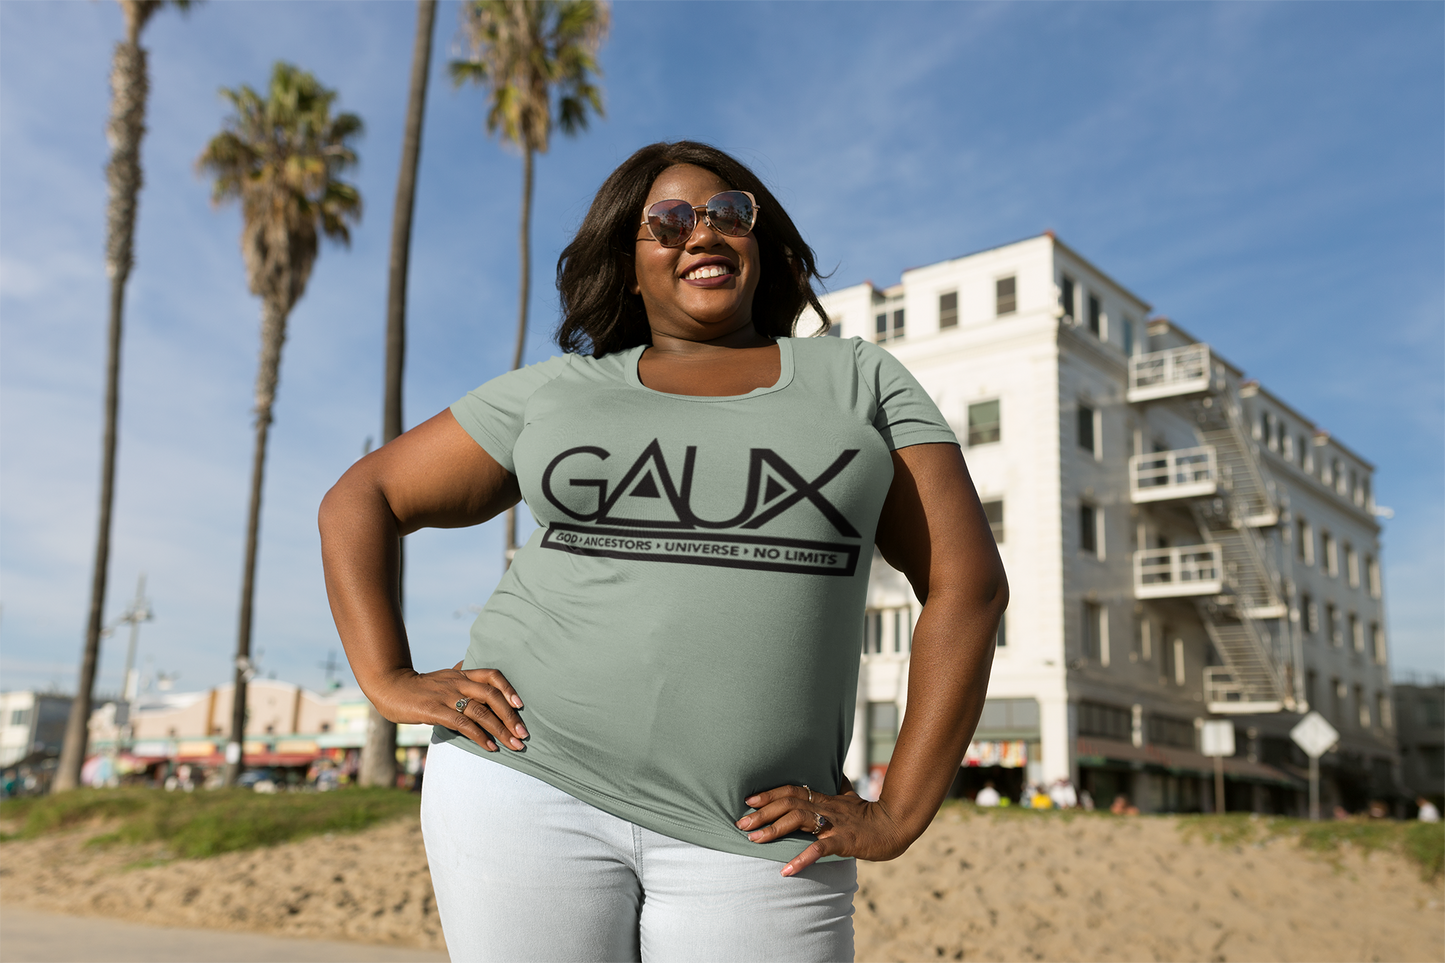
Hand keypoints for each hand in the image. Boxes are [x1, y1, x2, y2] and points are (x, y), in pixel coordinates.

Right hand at [369, 661, 526, 752]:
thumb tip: (471, 671)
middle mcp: (458, 682)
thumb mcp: (442, 677)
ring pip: (481, 712)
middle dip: (511, 716)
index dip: (509, 689)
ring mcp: (446, 696)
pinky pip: (463, 724)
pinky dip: (479, 736)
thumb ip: (460, 677)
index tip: (521, 706)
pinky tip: (490, 747)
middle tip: (523, 734)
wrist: (389, 686)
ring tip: (513, 745)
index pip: (493, 675)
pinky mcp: (435, 710)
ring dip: (500, 730)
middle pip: (492, 695)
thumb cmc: (418, 686)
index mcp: (461, 674)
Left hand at [735, 781, 910, 876]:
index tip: (749, 800)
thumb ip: (840, 788)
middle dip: (763, 812)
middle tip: (741, 823)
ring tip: (754, 840)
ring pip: (799, 820)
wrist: (896, 825)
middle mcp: (826, 808)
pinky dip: (801, 858)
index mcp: (826, 799)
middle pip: (789, 803)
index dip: (770, 794)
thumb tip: (836, 776)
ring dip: (774, 830)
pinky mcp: (845, 840)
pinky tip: (786, 870)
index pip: (793, 791)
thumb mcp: (852, 798)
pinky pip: (819, 848)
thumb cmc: (872, 815)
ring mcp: (835, 823)